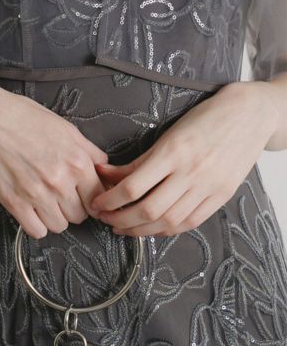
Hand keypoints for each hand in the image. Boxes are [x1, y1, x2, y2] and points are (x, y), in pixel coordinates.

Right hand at [0, 74, 110, 238]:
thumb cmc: (21, 115)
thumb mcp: (63, 127)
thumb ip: (87, 150)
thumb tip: (102, 168)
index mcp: (77, 162)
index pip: (98, 197)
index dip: (90, 196)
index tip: (82, 195)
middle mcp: (60, 182)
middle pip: (80, 215)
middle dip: (72, 206)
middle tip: (59, 194)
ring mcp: (37, 195)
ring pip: (60, 226)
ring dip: (54, 216)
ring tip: (43, 201)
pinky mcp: (14, 203)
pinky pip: (37, 231)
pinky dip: (35, 224)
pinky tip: (30, 209)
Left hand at [88, 81, 279, 237]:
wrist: (248, 115)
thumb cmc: (204, 119)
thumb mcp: (168, 134)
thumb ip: (139, 159)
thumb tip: (104, 174)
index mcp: (173, 152)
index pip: (133, 187)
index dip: (110, 200)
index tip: (96, 203)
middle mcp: (191, 172)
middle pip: (148, 210)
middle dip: (120, 219)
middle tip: (103, 219)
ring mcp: (208, 187)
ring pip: (168, 221)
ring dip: (140, 229)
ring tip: (121, 227)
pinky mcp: (221, 196)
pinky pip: (190, 222)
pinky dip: (166, 230)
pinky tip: (150, 229)